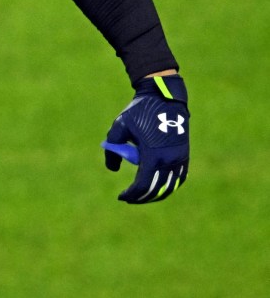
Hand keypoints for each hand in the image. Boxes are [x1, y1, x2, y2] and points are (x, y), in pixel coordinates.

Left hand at [101, 74, 188, 202]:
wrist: (164, 98)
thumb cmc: (139, 112)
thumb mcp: (119, 127)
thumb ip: (112, 149)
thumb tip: (112, 169)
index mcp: (152, 154)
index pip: (142, 184)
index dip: (132, 194)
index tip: (121, 196)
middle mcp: (168, 159)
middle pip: (156, 188)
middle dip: (141, 197)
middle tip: (129, 198)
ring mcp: (179, 158)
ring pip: (169, 186)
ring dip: (156, 193)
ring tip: (142, 196)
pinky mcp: (184, 154)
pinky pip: (178, 177)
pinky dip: (168, 186)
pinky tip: (158, 187)